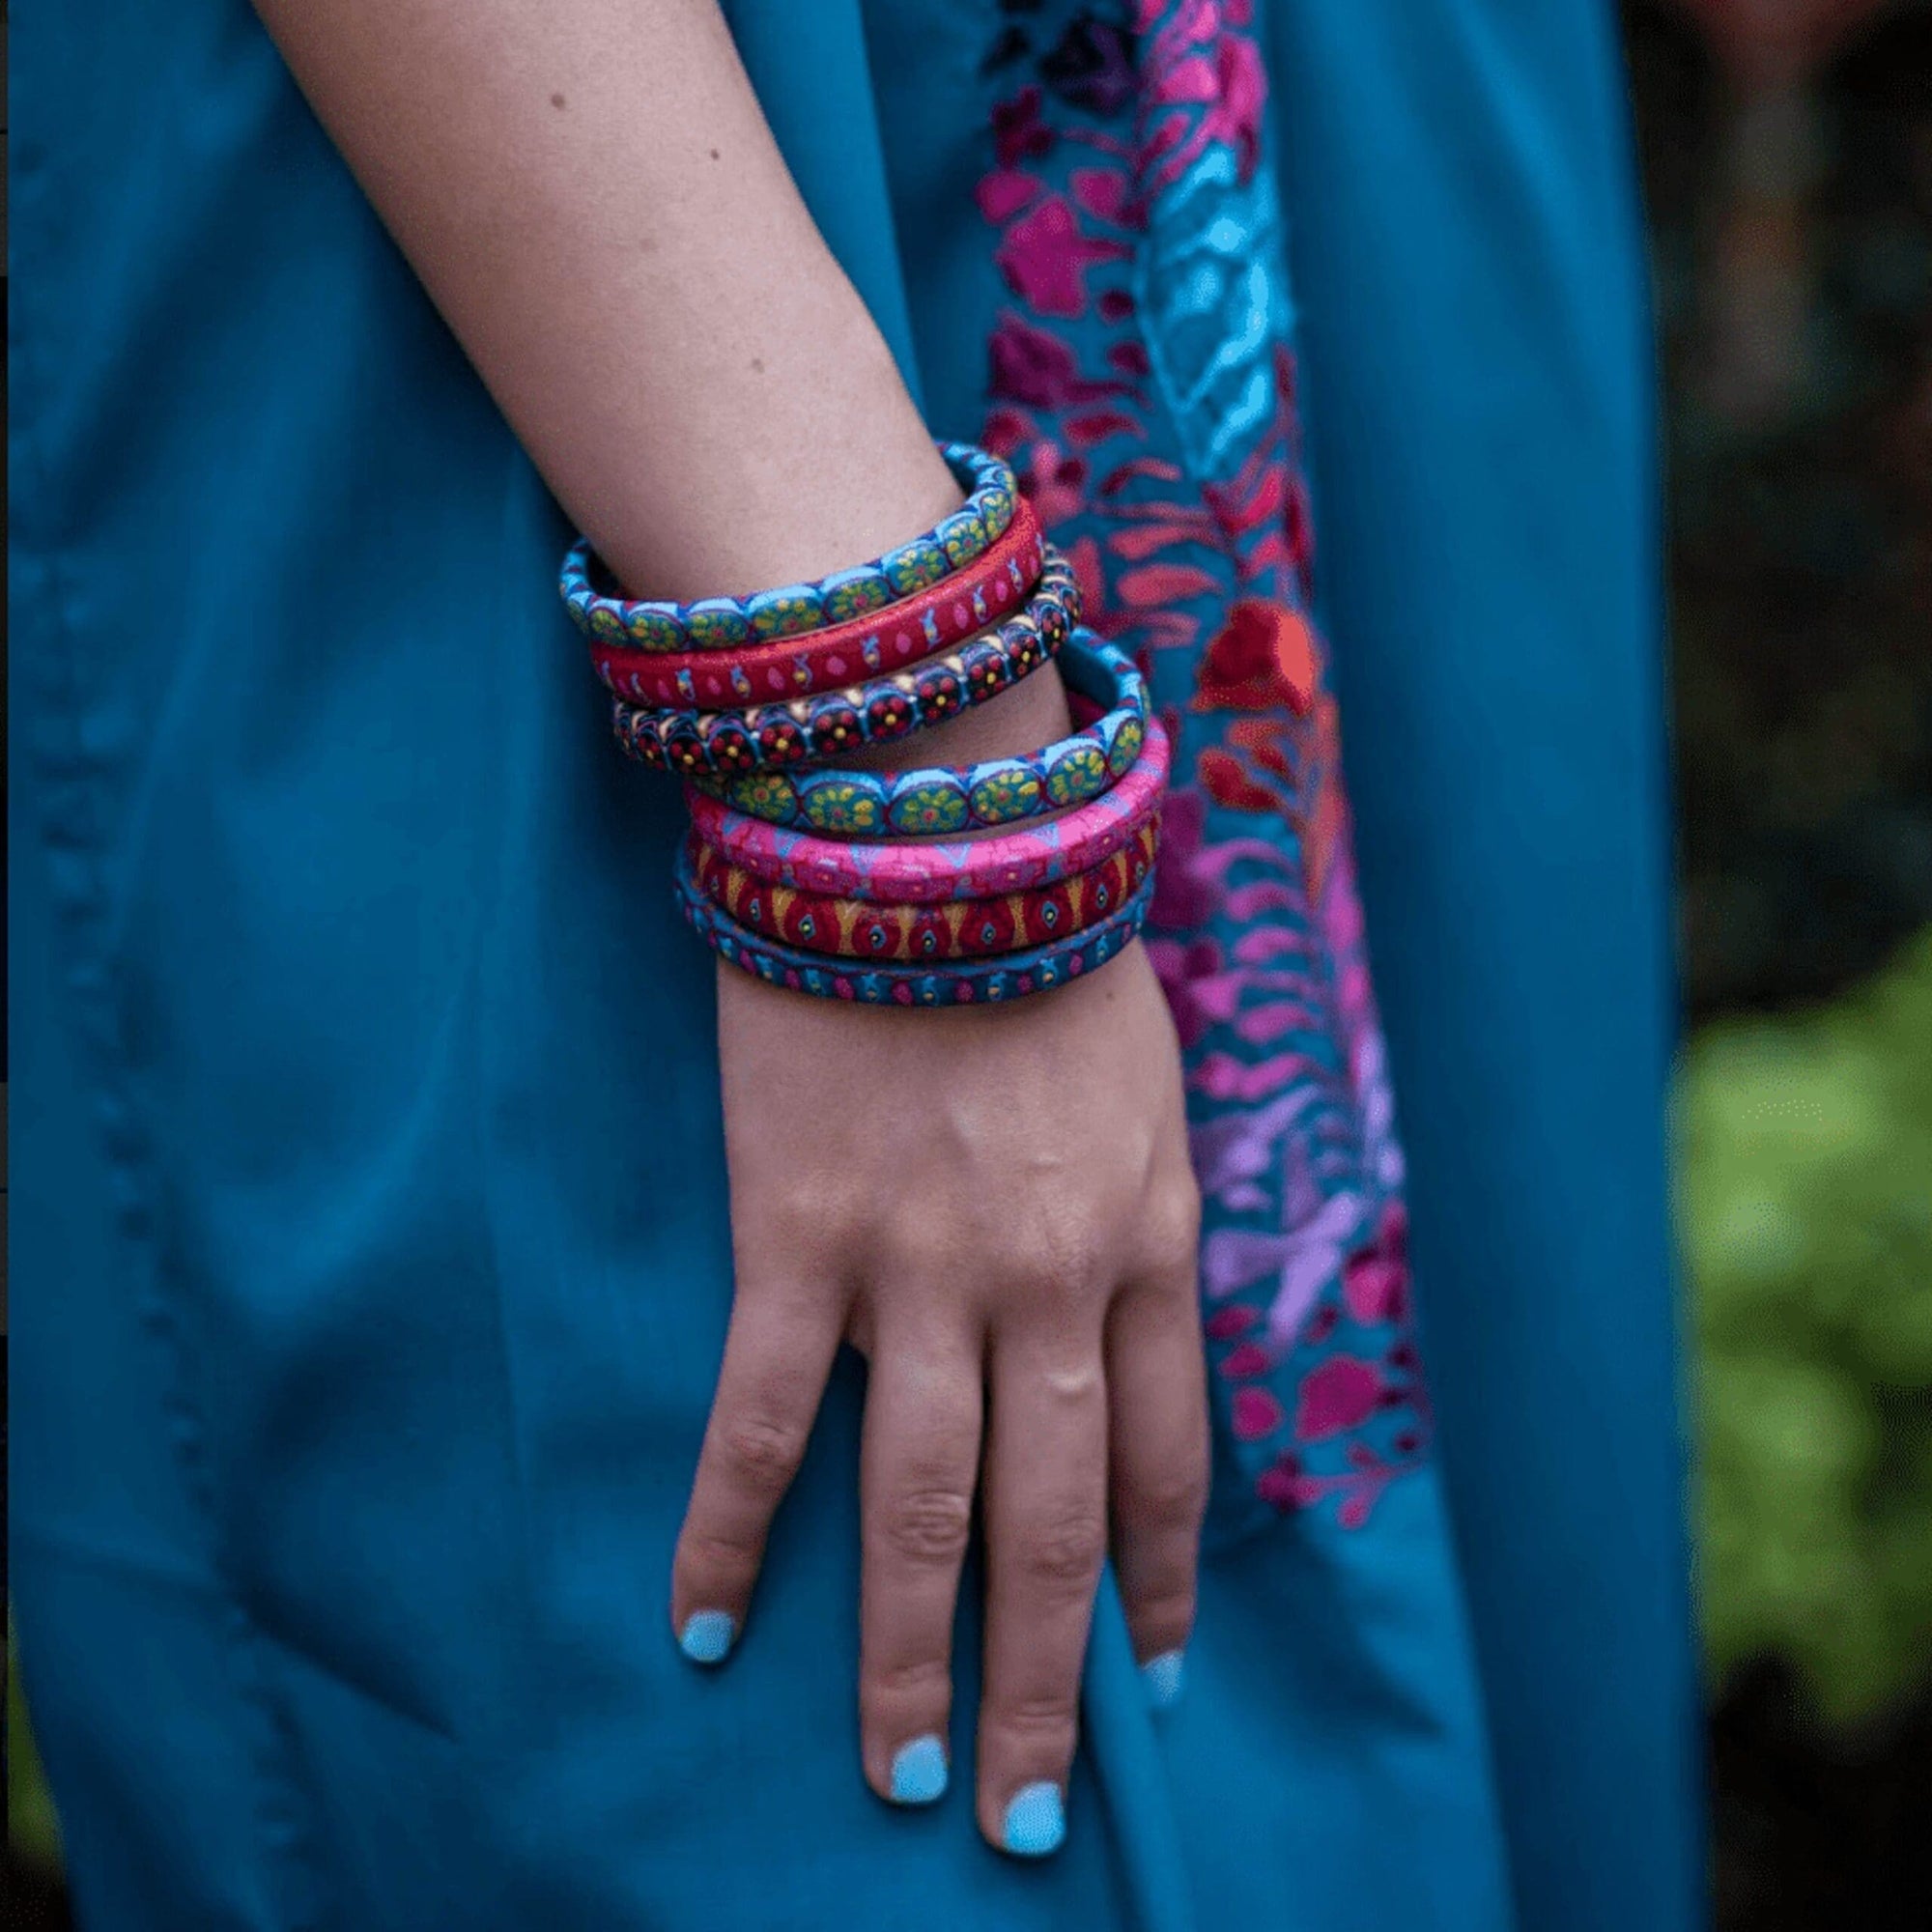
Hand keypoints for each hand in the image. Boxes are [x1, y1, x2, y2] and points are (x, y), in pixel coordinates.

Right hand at [671, 939, 1206, 1856]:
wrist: (934, 832)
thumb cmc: (1053, 954)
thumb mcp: (1153, 1094)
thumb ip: (1144, 1220)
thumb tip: (1121, 1341)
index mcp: (1148, 1245)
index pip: (1164, 1466)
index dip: (1157, 1590)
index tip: (1151, 1684)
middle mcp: (1049, 1283)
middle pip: (1051, 1527)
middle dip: (1045, 1685)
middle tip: (1027, 1814)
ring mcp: (921, 1270)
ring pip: (916, 1506)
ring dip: (905, 1658)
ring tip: (898, 1776)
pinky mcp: (799, 1236)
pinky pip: (759, 1416)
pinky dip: (724, 1529)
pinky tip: (694, 1624)